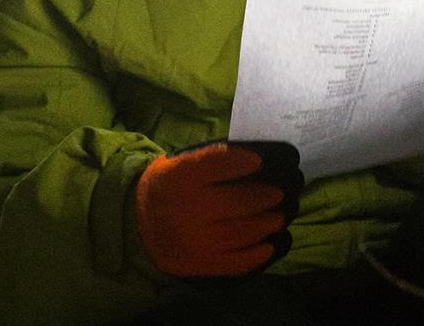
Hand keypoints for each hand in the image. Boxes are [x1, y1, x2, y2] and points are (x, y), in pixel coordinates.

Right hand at [134, 139, 302, 277]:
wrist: (142, 225)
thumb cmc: (170, 186)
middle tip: (281, 193)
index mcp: (180, 177)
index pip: (215, 164)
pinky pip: (238, 261)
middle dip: (266, 197)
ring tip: (280, 216)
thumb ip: (210, 159)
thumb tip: (257, 160)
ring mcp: (196, 240)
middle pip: (237, 202)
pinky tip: (270, 244)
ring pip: (242, 233)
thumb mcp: (179, 163)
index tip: (260, 160)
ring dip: (268, 224)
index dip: (240, 161)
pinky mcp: (203, 264)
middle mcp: (187, 209)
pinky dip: (259, 253)